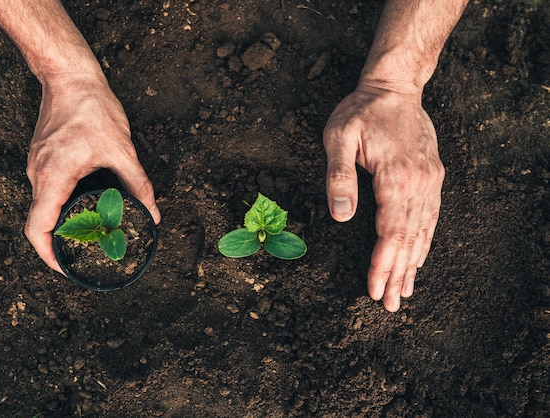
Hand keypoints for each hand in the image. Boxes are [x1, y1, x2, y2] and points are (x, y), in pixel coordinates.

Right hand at [24, 73, 160, 272]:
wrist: (69, 76)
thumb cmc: (90, 107)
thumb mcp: (122, 149)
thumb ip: (138, 183)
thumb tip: (152, 211)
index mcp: (53, 176)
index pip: (37, 228)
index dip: (49, 255)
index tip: (66, 267)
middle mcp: (38, 174)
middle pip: (40, 222)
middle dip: (60, 243)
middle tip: (85, 254)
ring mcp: (36, 166)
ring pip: (43, 206)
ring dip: (62, 223)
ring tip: (89, 233)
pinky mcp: (42, 158)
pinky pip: (47, 191)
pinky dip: (62, 204)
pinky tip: (84, 205)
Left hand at [323, 85, 444, 311]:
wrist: (395, 87)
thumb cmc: (361, 111)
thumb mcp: (339, 136)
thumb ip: (339, 177)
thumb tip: (341, 217)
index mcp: (395, 176)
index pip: (389, 232)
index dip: (381, 263)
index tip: (373, 288)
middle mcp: (419, 183)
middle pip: (408, 238)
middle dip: (397, 273)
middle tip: (389, 303)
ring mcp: (429, 180)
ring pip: (423, 231)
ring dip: (413, 264)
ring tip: (405, 292)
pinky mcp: (432, 177)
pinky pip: (431, 217)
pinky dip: (424, 242)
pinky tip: (419, 258)